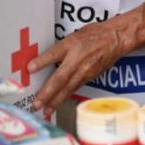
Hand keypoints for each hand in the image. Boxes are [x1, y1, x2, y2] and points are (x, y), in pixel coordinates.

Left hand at [28, 3, 144, 112]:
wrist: (115, 39)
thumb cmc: (94, 34)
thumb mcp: (73, 35)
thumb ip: (58, 48)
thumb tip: (40, 58)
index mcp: (71, 44)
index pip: (54, 53)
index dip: (42, 61)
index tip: (30, 69)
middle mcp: (77, 59)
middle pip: (60, 78)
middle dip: (47, 93)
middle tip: (36, 103)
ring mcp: (84, 70)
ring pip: (67, 88)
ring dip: (55, 100)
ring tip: (45, 110)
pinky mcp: (89, 77)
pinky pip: (74, 88)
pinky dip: (64, 98)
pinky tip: (57, 104)